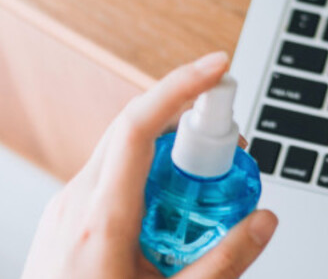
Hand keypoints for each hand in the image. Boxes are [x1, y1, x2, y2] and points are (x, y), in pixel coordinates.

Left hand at [21, 52, 277, 278]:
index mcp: (99, 221)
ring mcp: (63, 210)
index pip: (139, 126)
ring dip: (170, 165)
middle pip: (136, 132)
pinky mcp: (63, 220)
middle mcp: (74, 204)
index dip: (181, 86)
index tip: (218, 68)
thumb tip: (265, 220)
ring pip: (125, 157)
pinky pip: (112, 181)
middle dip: (188, 126)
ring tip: (203, 208)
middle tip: (231, 153)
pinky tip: (170, 226)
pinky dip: (149, 187)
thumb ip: (223, 262)